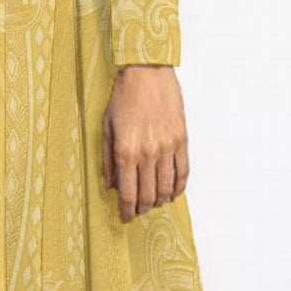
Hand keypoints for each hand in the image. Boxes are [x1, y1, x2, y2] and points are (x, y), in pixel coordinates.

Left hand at [102, 65, 189, 221]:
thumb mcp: (106, 126)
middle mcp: (148, 153)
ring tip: (154, 202)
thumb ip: (107, 159)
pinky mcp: (181, 140)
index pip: (128, 193)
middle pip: (148, 195)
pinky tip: (173, 192)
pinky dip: (179, 187)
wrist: (147, 72)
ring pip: (167, 188)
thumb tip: (109, 185)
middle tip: (138, 211)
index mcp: (126, 151)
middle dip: (142, 209)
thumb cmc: (123, 97)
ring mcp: (167, 147)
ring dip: (160, 201)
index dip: (126, 210)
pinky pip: (183, 172)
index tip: (125, 217)